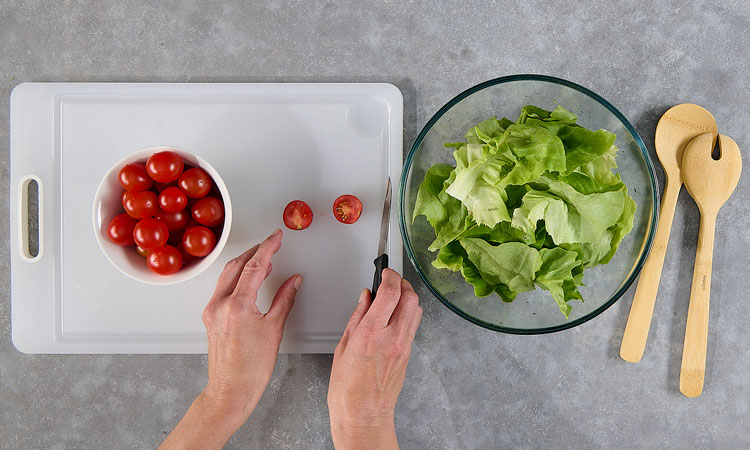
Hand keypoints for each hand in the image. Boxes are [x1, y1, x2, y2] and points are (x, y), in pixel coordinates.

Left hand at [201, 228, 300, 419]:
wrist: (231, 390)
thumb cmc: (251, 369)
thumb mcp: (274, 329)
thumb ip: (284, 299)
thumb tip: (293, 281)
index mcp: (237, 306)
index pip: (255, 266)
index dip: (268, 247)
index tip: (277, 237)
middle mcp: (220, 305)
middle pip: (237, 265)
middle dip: (255, 251)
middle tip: (271, 243)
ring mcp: (212, 310)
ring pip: (227, 275)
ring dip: (245, 262)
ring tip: (262, 258)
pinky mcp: (210, 317)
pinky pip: (222, 287)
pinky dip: (236, 277)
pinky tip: (248, 278)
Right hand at [327, 269, 422, 449]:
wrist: (363, 414)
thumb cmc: (348, 389)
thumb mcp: (343, 347)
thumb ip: (357, 317)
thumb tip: (365, 298)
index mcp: (371, 333)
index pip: (390, 292)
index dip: (389, 275)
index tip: (384, 272)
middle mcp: (391, 337)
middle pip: (410, 296)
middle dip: (402, 282)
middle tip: (390, 281)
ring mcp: (403, 346)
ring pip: (417, 309)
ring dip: (407, 297)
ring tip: (394, 297)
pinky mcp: (408, 353)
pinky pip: (414, 325)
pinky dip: (408, 313)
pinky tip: (395, 315)